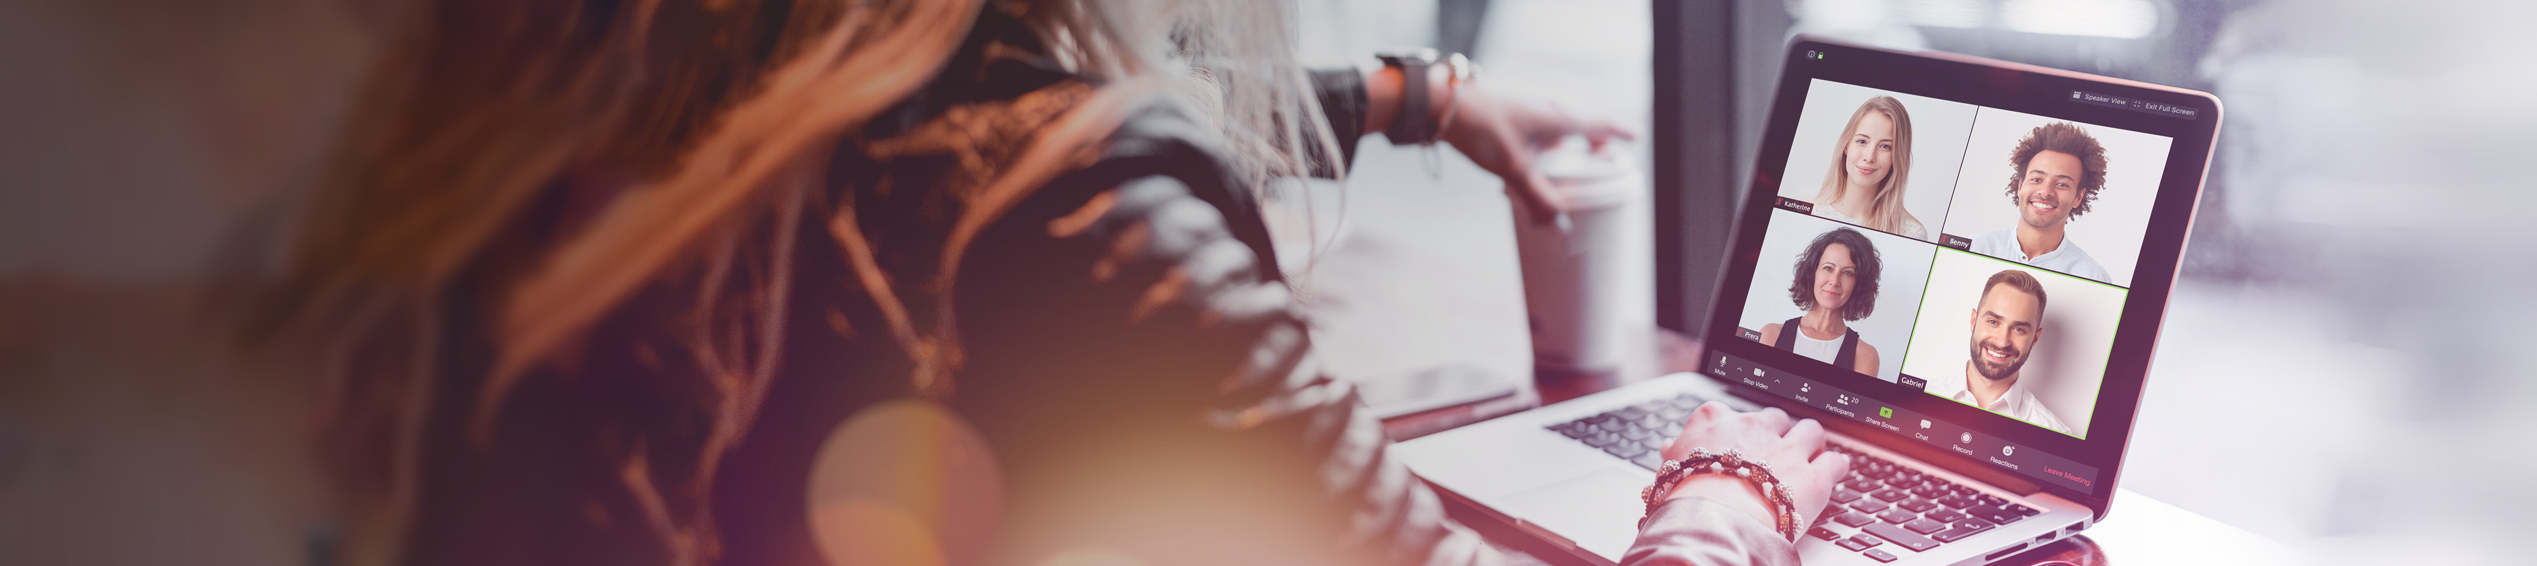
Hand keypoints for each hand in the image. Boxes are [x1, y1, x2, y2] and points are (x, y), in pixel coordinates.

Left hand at [1437, 85, 1633, 224]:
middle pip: (1585, 126)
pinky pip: (1540, 133)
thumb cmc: (1483, 128)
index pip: (1602, 123)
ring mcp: (1531, 110)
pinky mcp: (1514, 115)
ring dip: (1567, 150)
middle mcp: (1550, 110)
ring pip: (1561, 130)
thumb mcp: (1514, 169)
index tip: (1635, 137)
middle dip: (1595, 146)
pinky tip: (1529, 171)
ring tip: (1564, 175)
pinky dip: (1545, 149)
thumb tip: (1557, 224)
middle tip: (1601, 165)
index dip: (1620, 132)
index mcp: (1560, 117)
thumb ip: (1538, 198)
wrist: (1445, 105)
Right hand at [1658, 402, 1850, 530]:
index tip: (1737, 441)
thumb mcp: (1667, 471)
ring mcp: (1786, 449)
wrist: (1713, 519)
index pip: (1730, 414)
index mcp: (1715, 421)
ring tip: (1812, 451)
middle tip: (1777, 448)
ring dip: (1812, 440)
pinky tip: (1835, 470)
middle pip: (1775, 417)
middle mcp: (1754, 427)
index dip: (1736, 430)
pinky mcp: (1813, 476)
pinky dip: (1837, 466)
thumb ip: (1675, 454)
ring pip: (1810, 431)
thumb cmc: (1684, 498)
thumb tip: (1670, 447)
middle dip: (1779, 431)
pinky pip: (1835, 462)